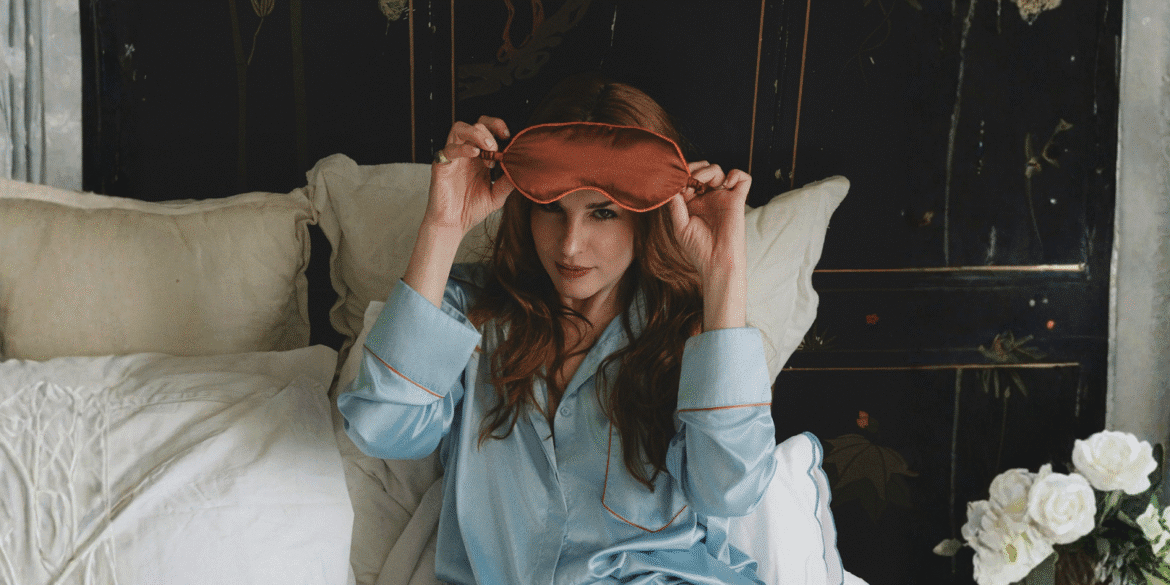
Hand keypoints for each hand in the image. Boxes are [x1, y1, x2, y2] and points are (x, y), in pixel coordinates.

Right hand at [426, 116, 514, 234]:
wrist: (453, 225)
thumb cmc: (472, 209)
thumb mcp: (497, 195)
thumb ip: (508, 182)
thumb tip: (523, 170)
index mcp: (480, 157)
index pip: (488, 129)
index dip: (498, 126)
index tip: (509, 136)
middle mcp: (467, 153)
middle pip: (476, 124)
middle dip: (490, 130)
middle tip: (497, 147)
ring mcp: (453, 157)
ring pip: (460, 128)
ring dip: (477, 133)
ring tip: (489, 148)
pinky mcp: (441, 165)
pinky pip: (449, 149)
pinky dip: (463, 148)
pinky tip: (475, 153)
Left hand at [668, 162, 750, 281]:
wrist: (717, 263)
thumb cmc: (698, 249)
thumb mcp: (680, 226)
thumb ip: (675, 205)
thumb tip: (672, 185)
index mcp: (692, 202)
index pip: (686, 179)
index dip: (681, 176)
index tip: (678, 185)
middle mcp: (707, 198)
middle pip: (701, 169)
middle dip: (693, 170)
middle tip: (689, 181)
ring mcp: (722, 198)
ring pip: (717, 170)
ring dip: (708, 171)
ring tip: (703, 186)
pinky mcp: (737, 201)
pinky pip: (743, 179)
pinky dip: (735, 174)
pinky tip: (724, 185)